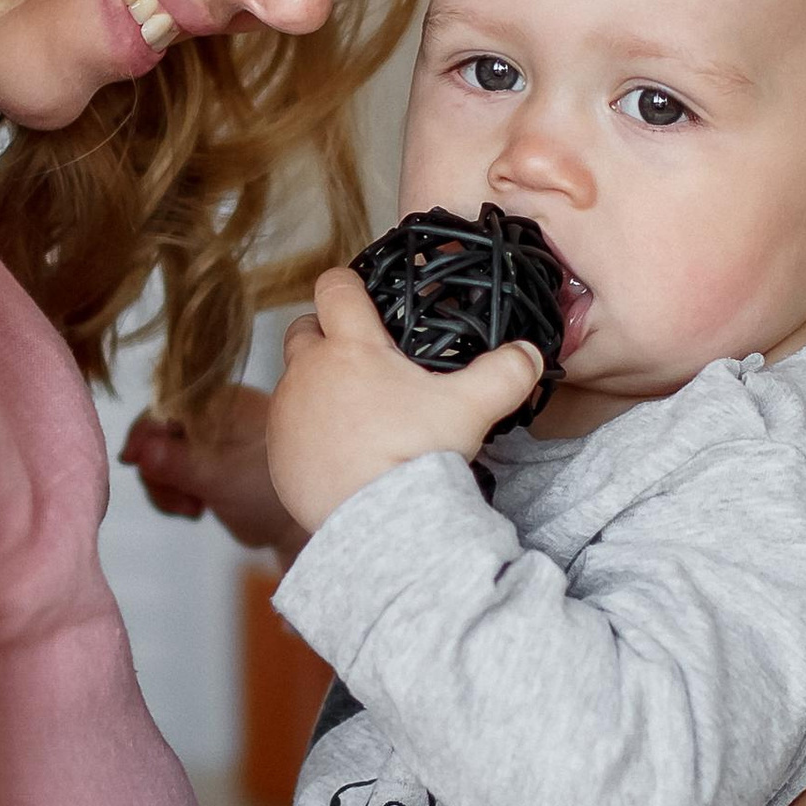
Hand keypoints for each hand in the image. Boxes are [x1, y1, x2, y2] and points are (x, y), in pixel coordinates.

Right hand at [120, 387, 301, 558]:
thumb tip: (141, 451)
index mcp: (221, 403)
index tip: (131, 459)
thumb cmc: (274, 495)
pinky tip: (196, 510)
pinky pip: (170, 475)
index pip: (168, 405)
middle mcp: (210, 417)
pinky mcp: (202, 466)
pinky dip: (173, 495)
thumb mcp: (223, 479)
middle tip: (181, 500)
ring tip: (193, 508)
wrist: (300, 527)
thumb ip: (180, 464)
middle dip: (158, 471)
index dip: (144, 431)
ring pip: (159, 458)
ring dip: (165, 488)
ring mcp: (205, 443)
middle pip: (156, 434)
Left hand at [267, 268, 548, 536]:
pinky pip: (288, 428)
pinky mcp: (277, 453)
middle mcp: (308, 372)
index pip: (335, 287)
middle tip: (361, 358)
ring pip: (295, 380)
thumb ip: (505, 374)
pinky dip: (309, 430)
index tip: (361, 296)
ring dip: (317, 385)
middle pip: (304, 329)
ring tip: (356, 411)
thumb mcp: (471, 409)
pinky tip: (341, 450)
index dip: (347, 284)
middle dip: (325, 334)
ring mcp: (288, 412)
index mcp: (351, 347)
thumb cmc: (418, 457)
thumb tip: (529, 353)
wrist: (379, 522)